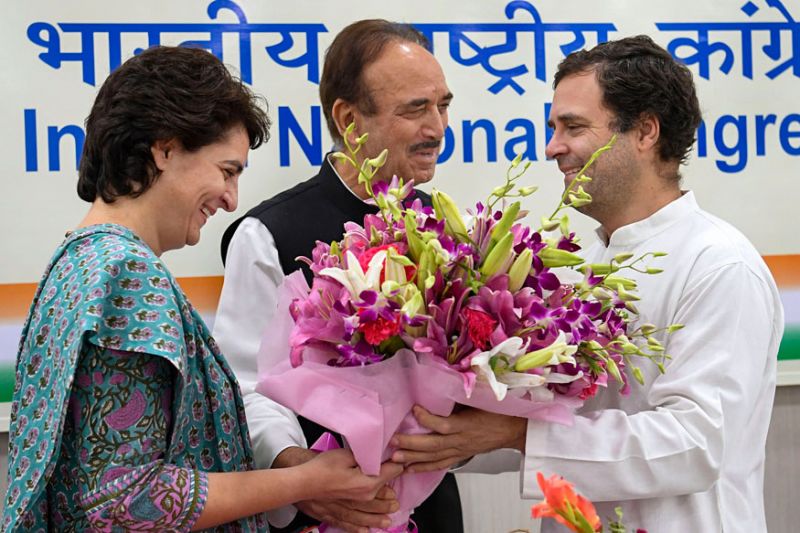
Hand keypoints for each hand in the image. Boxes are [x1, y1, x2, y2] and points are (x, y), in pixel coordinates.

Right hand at [282, 447, 402, 532]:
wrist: (300, 482)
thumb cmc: (322, 467)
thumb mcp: (345, 455)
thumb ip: (363, 456)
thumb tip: (376, 456)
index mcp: (366, 483)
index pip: (388, 475)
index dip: (396, 467)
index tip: (401, 465)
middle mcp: (360, 500)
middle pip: (380, 501)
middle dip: (389, 500)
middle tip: (396, 501)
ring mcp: (347, 510)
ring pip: (367, 516)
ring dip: (378, 518)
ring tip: (387, 521)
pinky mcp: (334, 515)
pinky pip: (349, 524)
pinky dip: (358, 528)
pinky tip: (365, 531)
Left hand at [390, 405, 527, 471]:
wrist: (513, 429)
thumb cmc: (497, 411)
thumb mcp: (481, 398)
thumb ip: (462, 393)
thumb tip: (442, 379)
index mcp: (467, 424)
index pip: (444, 425)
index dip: (428, 418)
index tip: (414, 408)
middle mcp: (461, 440)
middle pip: (434, 445)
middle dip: (412, 444)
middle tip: (394, 441)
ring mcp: (460, 450)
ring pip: (434, 457)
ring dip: (413, 458)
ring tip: (395, 458)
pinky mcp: (460, 456)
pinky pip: (440, 465)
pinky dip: (424, 467)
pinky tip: (410, 469)